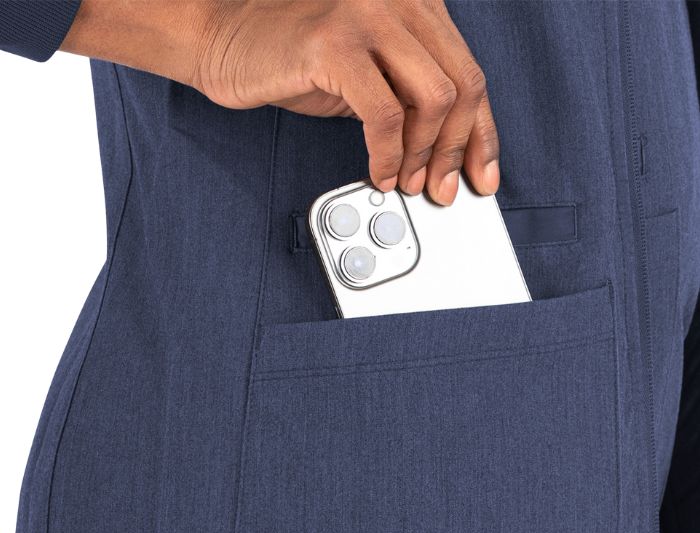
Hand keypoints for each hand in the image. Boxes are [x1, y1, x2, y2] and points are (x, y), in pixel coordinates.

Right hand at [61, 0, 498, 204]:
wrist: (228, 45)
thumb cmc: (297, 63)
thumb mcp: (372, 78)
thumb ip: (413, 99)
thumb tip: (449, 154)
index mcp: (417, 4)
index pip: (470, 74)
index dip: (483, 134)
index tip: (483, 175)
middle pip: (463, 86)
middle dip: (457, 151)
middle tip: (442, 190)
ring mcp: (369, 13)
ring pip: (434, 100)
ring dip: (424, 156)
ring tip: (407, 184)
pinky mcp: (336, 42)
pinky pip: (385, 114)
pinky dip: (388, 154)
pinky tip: (381, 174)